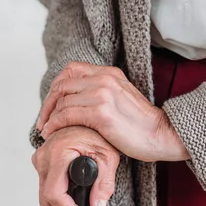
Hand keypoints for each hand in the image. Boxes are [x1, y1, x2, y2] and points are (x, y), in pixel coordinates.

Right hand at [31, 126, 120, 205]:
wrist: (87, 115)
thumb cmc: (99, 133)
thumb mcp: (109, 158)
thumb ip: (104, 185)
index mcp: (58, 153)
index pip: (54, 193)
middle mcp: (43, 156)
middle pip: (46, 198)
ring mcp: (38, 158)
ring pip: (43, 195)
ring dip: (60, 205)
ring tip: (79, 205)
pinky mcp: (39, 161)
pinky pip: (44, 186)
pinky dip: (57, 195)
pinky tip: (72, 193)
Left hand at [36, 62, 188, 161]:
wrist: (163, 135)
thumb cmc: (140, 124)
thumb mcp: (119, 98)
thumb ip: (99, 93)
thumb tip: (74, 101)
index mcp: (108, 73)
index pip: (70, 70)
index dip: (55, 88)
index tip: (50, 106)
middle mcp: (104, 78)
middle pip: (62, 85)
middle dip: (48, 104)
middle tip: (43, 120)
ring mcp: (103, 94)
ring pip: (63, 101)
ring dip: (49, 117)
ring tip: (46, 130)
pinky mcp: (101, 113)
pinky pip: (67, 115)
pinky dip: (54, 125)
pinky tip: (51, 133)